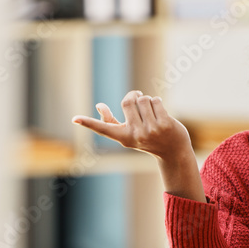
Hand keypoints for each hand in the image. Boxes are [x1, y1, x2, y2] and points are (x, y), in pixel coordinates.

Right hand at [72, 91, 204, 201]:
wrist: (173, 151)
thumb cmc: (148, 140)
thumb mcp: (128, 133)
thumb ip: (111, 121)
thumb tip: (98, 106)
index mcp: (124, 138)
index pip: (103, 129)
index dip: (88, 123)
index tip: (74, 119)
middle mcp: (136, 135)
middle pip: (128, 101)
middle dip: (134, 96)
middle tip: (138, 98)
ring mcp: (151, 130)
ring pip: (143, 99)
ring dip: (147, 100)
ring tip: (152, 111)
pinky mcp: (164, 124)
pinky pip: (155, 101)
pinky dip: (157, 102)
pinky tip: (161, 112)